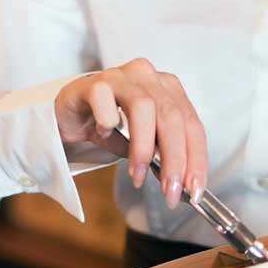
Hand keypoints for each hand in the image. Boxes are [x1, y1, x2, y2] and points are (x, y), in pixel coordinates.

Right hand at [54, 58, 206, 207]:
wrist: (71, 114)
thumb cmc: (109, 126)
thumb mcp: (142, 143)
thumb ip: (162, 156)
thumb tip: (181, 184)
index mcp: (168, 89)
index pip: (192, 125)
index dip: (196, 159)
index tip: (195, 190)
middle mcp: (149, 77)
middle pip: (172, 117)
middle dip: (175, 160)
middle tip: (171, 191)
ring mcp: (121, 76)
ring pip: (143, 106)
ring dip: (143, 148)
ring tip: (137, 175)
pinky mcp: (93, 82)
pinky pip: (105, 101)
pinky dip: (107, 121)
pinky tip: (103, 134)